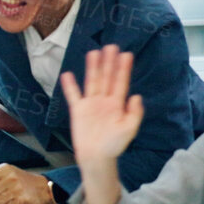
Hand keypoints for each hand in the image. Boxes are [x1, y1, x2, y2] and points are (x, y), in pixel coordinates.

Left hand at [0, 164, 57, 203]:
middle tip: (5, 191)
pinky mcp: (22, 201)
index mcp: (5, 169)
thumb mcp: (6, 171)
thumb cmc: (22, 179)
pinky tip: (17, 199)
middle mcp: (11, 178)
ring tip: (12, 195)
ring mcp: (17, 190)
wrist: (43, 187)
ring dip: (3, 201)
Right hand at [62, 46, 143, 165]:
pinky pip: (73, 95)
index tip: (126, 54)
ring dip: (93, 67)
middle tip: (111, 46)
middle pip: (107, 77)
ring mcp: (91, 104)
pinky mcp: (78, 110)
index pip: (121, 82)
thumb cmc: (114, 145)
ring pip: (92, 81)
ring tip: (94, 52)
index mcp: (117, 104)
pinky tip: (67, 74)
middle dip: (109, 62)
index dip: (123, 69)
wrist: (96, 157)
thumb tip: (136, 96)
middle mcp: (104, 100)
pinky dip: (70, 86)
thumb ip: (134, 114)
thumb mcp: (129, 130)